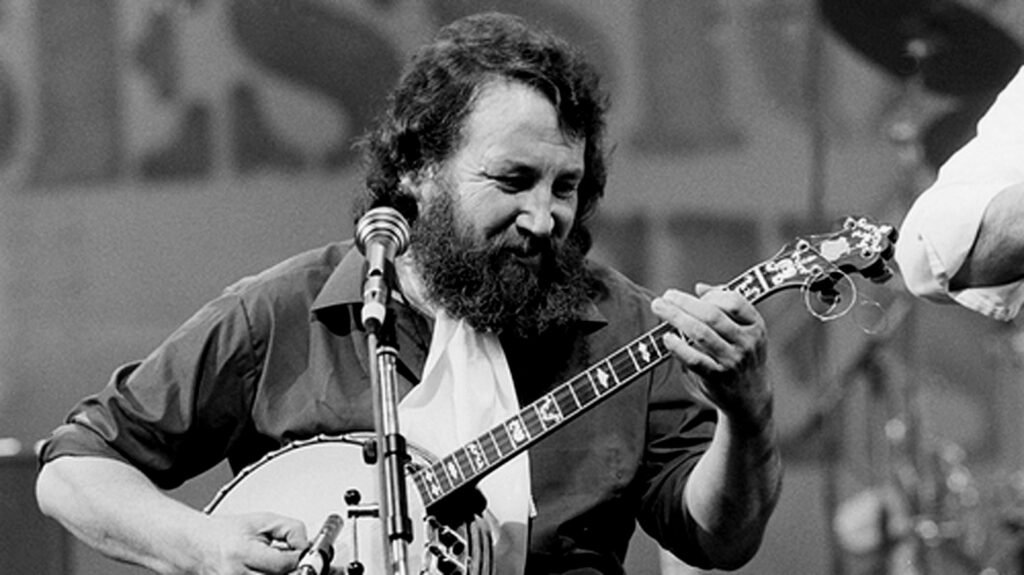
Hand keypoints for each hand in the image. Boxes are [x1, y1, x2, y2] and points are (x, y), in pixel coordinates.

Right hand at [198, 512, 308, 574]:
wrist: (197, 545)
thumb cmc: (226, 532)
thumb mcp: (262, 521)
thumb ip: (290, 529)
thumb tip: (305, 545)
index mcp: (242, 553)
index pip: (283, 564)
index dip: (297, 557)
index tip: (299, 552)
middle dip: (290, 570)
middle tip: (288, 561)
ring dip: (278, 574)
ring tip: (273, 565)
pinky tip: (265, 571)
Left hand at [652, 283, 771, 429]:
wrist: (751, 396)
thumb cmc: (742, 354)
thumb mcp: (745, 330)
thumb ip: (725, 307)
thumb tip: (700, 288)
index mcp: (755, 326)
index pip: (734, 301)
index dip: (711, 295)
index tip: (692, 294)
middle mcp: (746, 342)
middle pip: (712, 315)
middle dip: (684, 303)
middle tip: (665, 297)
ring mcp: (732, 361)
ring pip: (701, 334)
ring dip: (677, 318)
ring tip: (659, 308)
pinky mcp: (717, 378)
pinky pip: (694, 360)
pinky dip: (679, 347)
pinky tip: (667, 338)